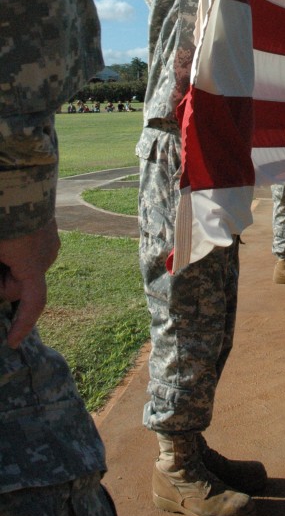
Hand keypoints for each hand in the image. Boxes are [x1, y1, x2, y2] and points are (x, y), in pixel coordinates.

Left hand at [0, 222, 59, 347]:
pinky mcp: (47, 228)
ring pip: (24, 267)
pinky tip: (6, 236)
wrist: (20, 174)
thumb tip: (0, 291)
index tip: (11, 342)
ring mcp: (50, 239)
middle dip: (1, 282)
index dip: (22, 325)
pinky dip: (14, 252)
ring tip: (0, 245)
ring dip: (7, 266)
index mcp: (32, 262)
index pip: (33, 302)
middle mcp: (47, 254)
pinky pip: (29, 251)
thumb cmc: (3, 213)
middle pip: (20, 284)